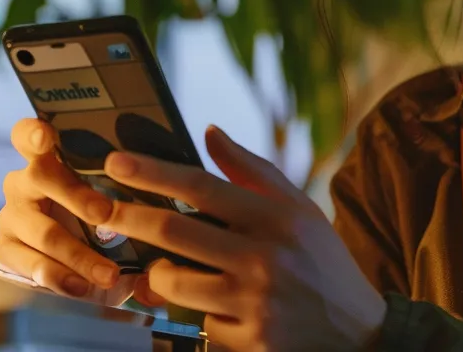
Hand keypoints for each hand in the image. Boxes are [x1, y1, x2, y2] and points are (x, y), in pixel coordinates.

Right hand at [0, 118, 149, 305]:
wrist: (76, 271)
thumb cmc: (102, 228)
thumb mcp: (119, 213)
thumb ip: (134, 209)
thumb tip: (164, 218)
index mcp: (48, 160)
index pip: (28, 136)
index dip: (33, 133)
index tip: (46, 136)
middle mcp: (22, 183)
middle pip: (39, 176)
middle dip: (76, 195)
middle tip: (105, 213)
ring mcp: (11, 217)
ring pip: (41, 229)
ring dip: (78, 253)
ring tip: (108, 274)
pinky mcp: (4, 250)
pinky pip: (28, 263)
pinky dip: (58, 276)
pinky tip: (80, 287)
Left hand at [98, 126, 386, 351]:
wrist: (361, 332)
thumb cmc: (323, 263)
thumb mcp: (299, 210)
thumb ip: (253, 171)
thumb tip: (210, 133)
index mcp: (278, 218)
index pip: (201, 186)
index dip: (153, 172)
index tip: (116, 163)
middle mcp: (265, 257)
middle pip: (174, 229)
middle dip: (127, 217)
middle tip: (101, 210)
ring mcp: (256, 302)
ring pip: (173, 281)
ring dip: (157, 273)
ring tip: (164, 268)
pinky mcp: (250, 339)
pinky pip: (199, 321)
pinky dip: (197, 311)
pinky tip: (214, 306)